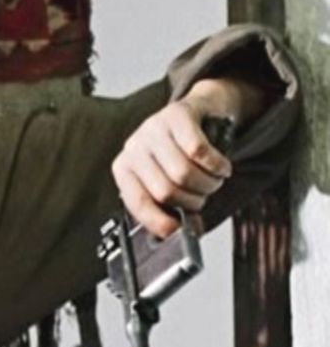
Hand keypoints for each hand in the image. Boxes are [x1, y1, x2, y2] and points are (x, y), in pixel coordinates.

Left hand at [111, 84, 240, 238]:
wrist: (199, 114)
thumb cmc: (178, 152)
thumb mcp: (166, 179)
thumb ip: (168, 206)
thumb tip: (181, 233)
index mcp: (125, 169)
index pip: (138, 203)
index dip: (160, 222)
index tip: (178, 230)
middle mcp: (134, 148)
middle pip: (165, 191)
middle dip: (192, 201)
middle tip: (202, 195)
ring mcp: (153, 129)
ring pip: (183, 173)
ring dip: (208, 184)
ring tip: (212, 180)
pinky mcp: (177, 114)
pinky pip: (198, 151)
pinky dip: (217, 166)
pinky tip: (221, 166)